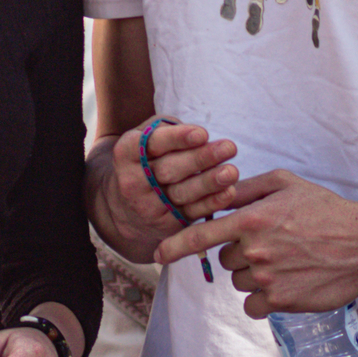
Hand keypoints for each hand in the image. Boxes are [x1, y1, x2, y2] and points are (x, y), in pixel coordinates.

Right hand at [97, 117, 238, 262]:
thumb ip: (168, 131)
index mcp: (126, 154)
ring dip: (209, 182)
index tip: (202, 134)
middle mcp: (132, 182)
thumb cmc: (147, 162)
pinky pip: (191, 213)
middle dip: (201, 158)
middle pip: (168, 169)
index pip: (151, 144)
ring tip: (231, 171)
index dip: (177, 139)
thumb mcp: (146, 140)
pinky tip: (228, 192)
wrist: (127, 208)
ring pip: (181, 193)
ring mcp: (147, 207)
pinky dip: (211, 203)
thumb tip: (198, 135)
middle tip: (229, 147)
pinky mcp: (165, 225)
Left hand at [157, 170, 357, 317]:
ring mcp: (267, 278)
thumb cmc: (325, 210)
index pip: (199, 237)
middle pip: (225, 260)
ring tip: (286, 262)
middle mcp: (254, 250)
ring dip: (253, 275)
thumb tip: (219, 194)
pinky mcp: (281, 302)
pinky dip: (262, 299)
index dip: (173, 247)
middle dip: (240, 254)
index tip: (157, 256)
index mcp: (251, 219)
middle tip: (272, 245)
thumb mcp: (286, 184)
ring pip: (240, 282)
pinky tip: (285, 283)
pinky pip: (253, 305)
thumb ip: (247, 188)